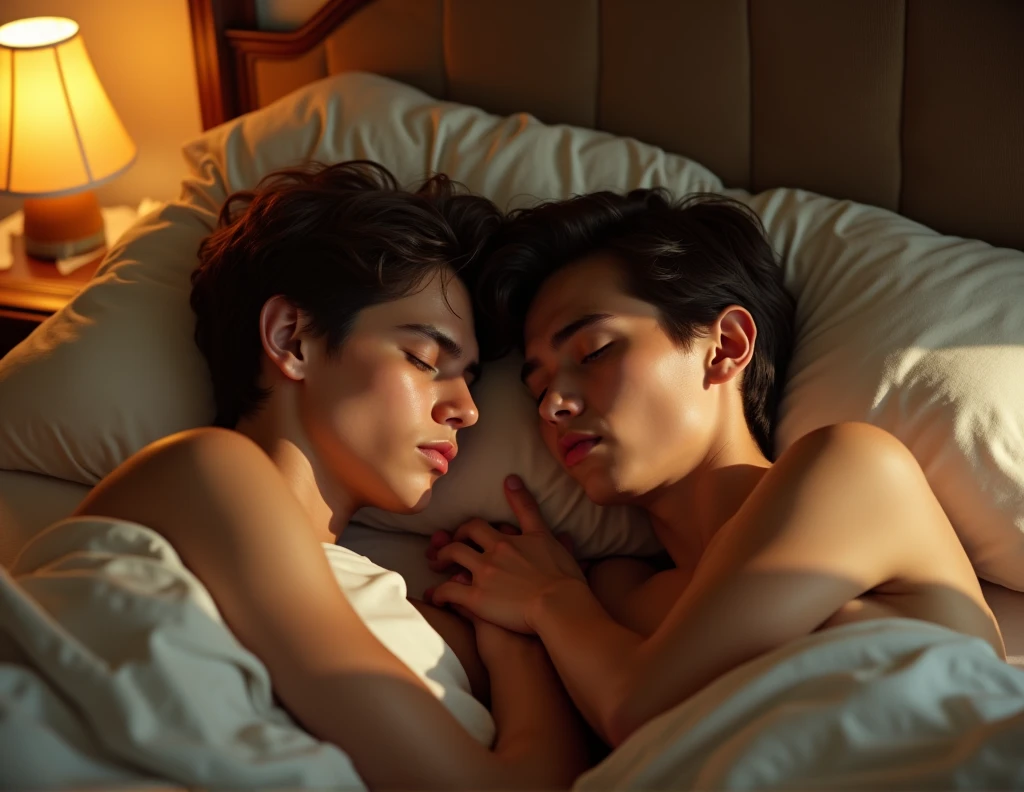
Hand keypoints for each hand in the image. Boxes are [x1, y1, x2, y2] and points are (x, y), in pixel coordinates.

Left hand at [426, 475, 585, 632]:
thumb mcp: (550, 538)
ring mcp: (484, 573)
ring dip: (441, 557)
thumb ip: (533, 512)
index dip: (474, 524)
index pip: (490, 523)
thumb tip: (516, 480)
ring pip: (452, 555)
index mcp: (512, 539)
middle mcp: (495, 550)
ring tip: (436, 564)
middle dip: (455, 535)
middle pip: (467, 533)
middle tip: (450, 543)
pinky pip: (449, 591)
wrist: (559, 604)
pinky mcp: (477, 598)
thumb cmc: (563, 577)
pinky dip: (439, 593)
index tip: (469, 523)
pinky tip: (436, 597)